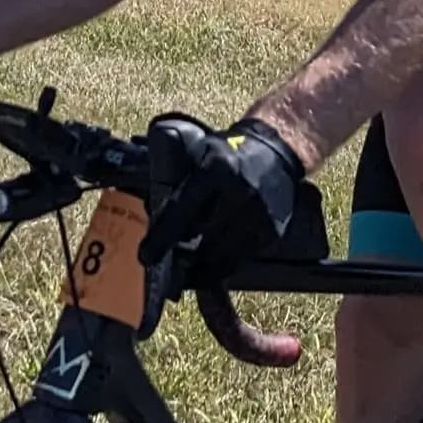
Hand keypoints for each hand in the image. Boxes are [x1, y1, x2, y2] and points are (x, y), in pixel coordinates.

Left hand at [141, 115, 304, 270]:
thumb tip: (151, 215)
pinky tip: (207, 265)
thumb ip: (178, 181)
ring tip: (184, 271)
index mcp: (216, 168)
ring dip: (199, 269)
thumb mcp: (199, 154)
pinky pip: (238, 260)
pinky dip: (220, 267)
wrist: (276, 150)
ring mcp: (259, 215)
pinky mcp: (271, 231)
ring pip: (220, 258)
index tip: (146, 257)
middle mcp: (241, 192)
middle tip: (166, 268)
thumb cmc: (228, 154)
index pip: (182, 208)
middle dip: (181, 257)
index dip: (163, 237)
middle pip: (201, 240)